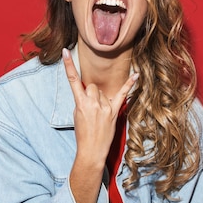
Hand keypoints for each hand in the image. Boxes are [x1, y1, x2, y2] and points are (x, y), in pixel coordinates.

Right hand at [62, 48, 138, 168]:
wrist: (91, 150)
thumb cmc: (82, 134)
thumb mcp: (77, 115)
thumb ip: (82, 101)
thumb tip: (90, 92)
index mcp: (80, 103)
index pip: (73, 80)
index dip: (68, 65)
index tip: (65, 51)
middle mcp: (93, 103)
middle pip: (93, 86)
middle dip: (91, 94)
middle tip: (90, 109)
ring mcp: (105, 107)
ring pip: (103, 92)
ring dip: (101, 99)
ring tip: (99, 115)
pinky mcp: (114, 112)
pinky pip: (122, 94)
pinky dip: (129, 84)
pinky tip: (136, 75)